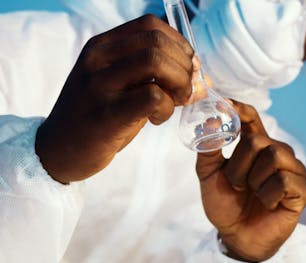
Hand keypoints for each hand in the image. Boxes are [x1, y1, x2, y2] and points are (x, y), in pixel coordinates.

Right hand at [35, 14, 194, 183]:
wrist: (59, 149)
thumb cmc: (99, 117)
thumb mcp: (122, 86)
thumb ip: (154, 75)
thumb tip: (201, 76)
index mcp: (102, 46)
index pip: (150, 25)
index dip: (179, 44)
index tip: (187, 69)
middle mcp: (98, 59)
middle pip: (157, 42)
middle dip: (184, 66)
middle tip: (185, 91)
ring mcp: (99, 85)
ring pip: (156, 62)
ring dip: (179, 83)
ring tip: (173, 102)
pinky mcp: (107, 114)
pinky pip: (152, 96)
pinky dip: (167, 107)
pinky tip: (156, 118)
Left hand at [196, 101, 305, 262]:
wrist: (237, 237)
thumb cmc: (227, 205)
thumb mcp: (209, 175)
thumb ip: (208, 148)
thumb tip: (209, 121)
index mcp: (256, 146)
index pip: (251, 118)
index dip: (240, 109)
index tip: (225, 104)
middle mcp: (278, 153)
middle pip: (259, 140)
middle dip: (240, 165)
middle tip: (238, 185)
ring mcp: (293, 171)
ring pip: (275, 156)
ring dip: (254, 180)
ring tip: (253, 194)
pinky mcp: (303, 190)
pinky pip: (285, 180)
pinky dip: (268, 195)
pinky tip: (268, 204)